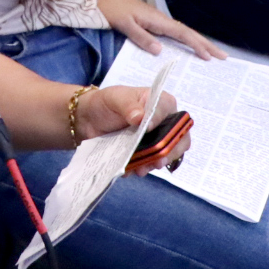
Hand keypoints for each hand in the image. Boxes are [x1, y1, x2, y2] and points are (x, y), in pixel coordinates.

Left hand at [74, 86, 190, 171]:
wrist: (89, 119)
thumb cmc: (107, 103)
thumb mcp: (115, 98)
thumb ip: (128, 105)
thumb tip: (140, 117)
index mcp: (162, 104)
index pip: (175, 117)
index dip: (166, 126)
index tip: (148, 130)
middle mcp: (164, 124)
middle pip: (179, 141)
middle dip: (168, 153)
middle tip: (157, 161)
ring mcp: (156, 141)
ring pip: (165, 156)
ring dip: (154, 163)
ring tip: (140, 169)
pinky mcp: (145, 153)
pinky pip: (149, 164)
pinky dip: (141, 167)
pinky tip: (131, 169)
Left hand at [90, 0, 223, 59]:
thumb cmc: (109, 6)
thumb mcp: (123, 23)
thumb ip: (141, 36)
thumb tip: (160, 51)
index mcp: (156, 20)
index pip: (183, 34)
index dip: (197, 45)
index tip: (211, 57)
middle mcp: (159, 19)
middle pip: (187, 33)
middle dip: (204, 44)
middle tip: (222, 57)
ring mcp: (155, 20)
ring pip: (180, 32)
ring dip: (196, 42)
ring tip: (210, 54)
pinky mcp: (148, 21)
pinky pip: (171, 33)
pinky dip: (183, 40)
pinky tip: (184, 47)